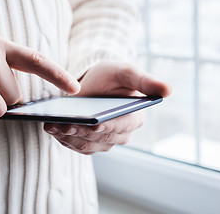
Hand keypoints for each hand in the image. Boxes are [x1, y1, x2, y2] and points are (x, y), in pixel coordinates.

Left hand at [44, 60, 171, 153]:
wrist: (93, 84)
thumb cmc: (111, 76)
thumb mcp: (126, 72)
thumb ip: (144, 80)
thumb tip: (168, 90)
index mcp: (135, 117)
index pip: (121, 126)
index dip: (107, 126)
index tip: (93, 123)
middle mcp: (122, 134)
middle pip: (100, 138)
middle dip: (80, 131)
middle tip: (62, 124)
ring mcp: (105, 142)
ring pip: (86, 145)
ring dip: (68, 137)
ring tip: (52, 126)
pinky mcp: (89, 144)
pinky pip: (76, 146)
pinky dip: (63, 139)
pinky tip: (52, 129)